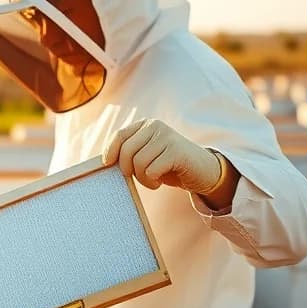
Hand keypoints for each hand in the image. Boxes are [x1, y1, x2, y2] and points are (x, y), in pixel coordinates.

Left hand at [101, 119, 221, 192]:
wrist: (202, 171)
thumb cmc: (168, 166)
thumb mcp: (146, 155)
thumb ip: (129, 153)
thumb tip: (104, 161)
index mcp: (146, 125)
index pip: (120, 135)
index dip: (109, 150)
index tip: (107, 164)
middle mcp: (156, 126)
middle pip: (127, 151)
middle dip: (128, 170)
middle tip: (139, 177)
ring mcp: (167, 137)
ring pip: (138, 162)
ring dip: (142, 178)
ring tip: (152, 180)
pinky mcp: (176, 151)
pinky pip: (152, 170)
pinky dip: (152, 181)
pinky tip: (160, 181)